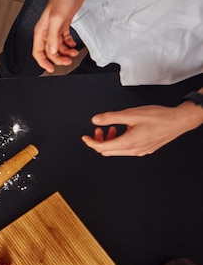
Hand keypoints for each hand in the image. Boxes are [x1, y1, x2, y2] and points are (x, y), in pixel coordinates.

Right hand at [32, 0, 87, 72]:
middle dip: (58, 59)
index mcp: (42, 31)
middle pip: (50, 52)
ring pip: (58, 47)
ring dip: (65, 52)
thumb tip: (51, 51)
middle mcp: (47, 31)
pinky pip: (65, 40)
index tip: (50, 69)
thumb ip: (53, 36)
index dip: (43, 62)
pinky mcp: (64, 24)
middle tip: (68, 61)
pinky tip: (74, 45)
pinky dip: (69, 45)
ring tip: (73, 54)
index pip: (38, 52)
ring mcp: (56, 28)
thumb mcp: (57, 18)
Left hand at [81, 103, 202, 156]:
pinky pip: (127, 149)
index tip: (85, 137)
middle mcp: (133, 150)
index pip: (101, 148)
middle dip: (100, 141)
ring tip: (112, 128)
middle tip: (99, 130)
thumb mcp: (131, 114)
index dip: (90, 142)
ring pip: (117, 150)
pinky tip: (125, 130)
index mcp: (127, 143)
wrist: (179, 120)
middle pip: (108, 151)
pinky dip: (120, 141)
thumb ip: (111, 117)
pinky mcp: (145, 149)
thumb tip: (96, 120)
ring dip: (110, 140)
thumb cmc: (159, 117)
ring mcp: (140, 151)